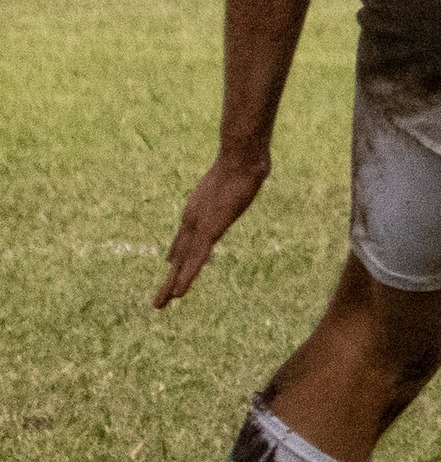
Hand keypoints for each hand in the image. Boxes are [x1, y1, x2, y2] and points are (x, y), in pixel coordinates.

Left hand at [154, 149, 271, 308]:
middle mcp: (194, 218)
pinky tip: (179, 293)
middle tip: (159, 299)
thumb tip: (258, 164)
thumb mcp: (241, 171)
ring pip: (184, 262)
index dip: (177, 250)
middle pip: (180, 253)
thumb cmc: (246, 157)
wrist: (241, 156)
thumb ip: (246, 174)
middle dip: (171, 276)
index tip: (169, 262)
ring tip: (161, 305)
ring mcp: (199, 225)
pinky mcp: (209, 230)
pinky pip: (196, 260)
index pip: (186, 235)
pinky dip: (186, 277)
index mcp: (200, 207)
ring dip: (172, 284)